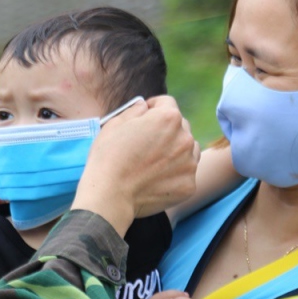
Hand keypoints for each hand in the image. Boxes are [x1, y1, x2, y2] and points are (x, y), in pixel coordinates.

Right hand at [73, 95, 199, 235]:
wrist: (110, 195)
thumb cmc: (108, 157)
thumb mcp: (115, 123)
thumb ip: (135, 110)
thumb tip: (144, 106)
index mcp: (168, 118)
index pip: (166, 103)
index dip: (152, 108)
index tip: (144, 117)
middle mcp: (185, 138)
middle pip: (180, 126)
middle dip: (166, 130)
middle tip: (147, 144)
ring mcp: (189, 163)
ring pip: (187, 149)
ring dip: (175, 151)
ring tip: (153, 163)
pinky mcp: (189, 185)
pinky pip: (185, 173)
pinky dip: (174, 174)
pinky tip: (155, 179)